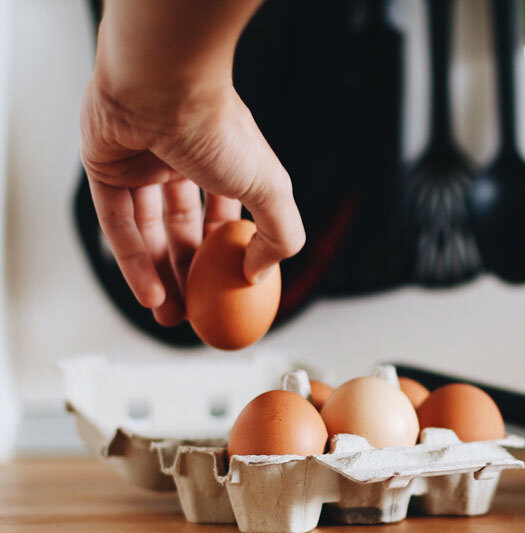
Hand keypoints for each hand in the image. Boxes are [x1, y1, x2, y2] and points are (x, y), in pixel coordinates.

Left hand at [79, 1, 303, 326]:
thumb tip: (260, 272)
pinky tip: (151, 296)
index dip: (226, 257)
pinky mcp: (105, 169)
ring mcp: (142, 165)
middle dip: (191, 276)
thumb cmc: (218, 128)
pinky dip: (134, 263)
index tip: (229, 292)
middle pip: (185, 231)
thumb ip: (280, 235)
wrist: (162, 84)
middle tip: (197, 313)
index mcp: (225, 161)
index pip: (225, 217)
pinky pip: (118, 225)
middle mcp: (183, 162)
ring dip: (161, 278)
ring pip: (150, 232)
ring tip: (172, 317)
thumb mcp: (271, 190)